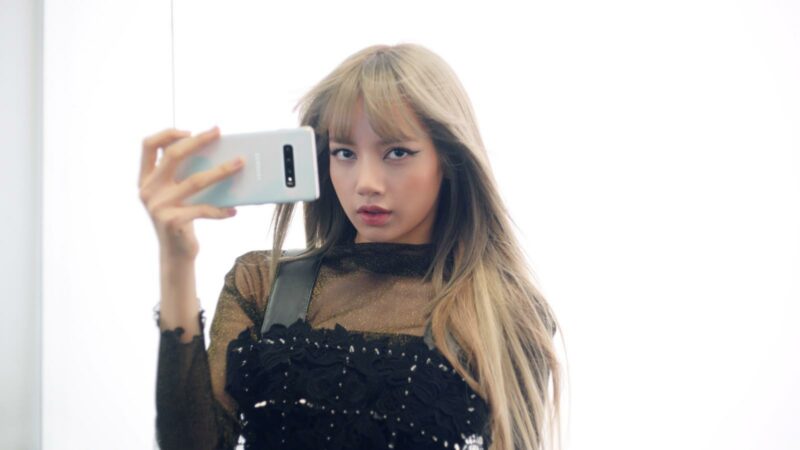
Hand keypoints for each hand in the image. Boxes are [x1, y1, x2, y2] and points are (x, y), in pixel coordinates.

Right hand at [138, 126, 243, 261]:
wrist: (176, 254)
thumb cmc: (181, 218)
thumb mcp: (175, 195)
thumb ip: (182, 175)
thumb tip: (214, 153)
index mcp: (146, 179)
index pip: (148, 146)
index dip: (167, 134)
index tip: (190, 130)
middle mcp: (148, 190)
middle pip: (173, 156)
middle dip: (198, 141)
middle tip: (218, 132)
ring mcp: (158, 206)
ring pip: (196, 180)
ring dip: (222, 170)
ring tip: (240, 163)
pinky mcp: (173, 221)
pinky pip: (204, 209)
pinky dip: (221, 209)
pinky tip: (233, 210)